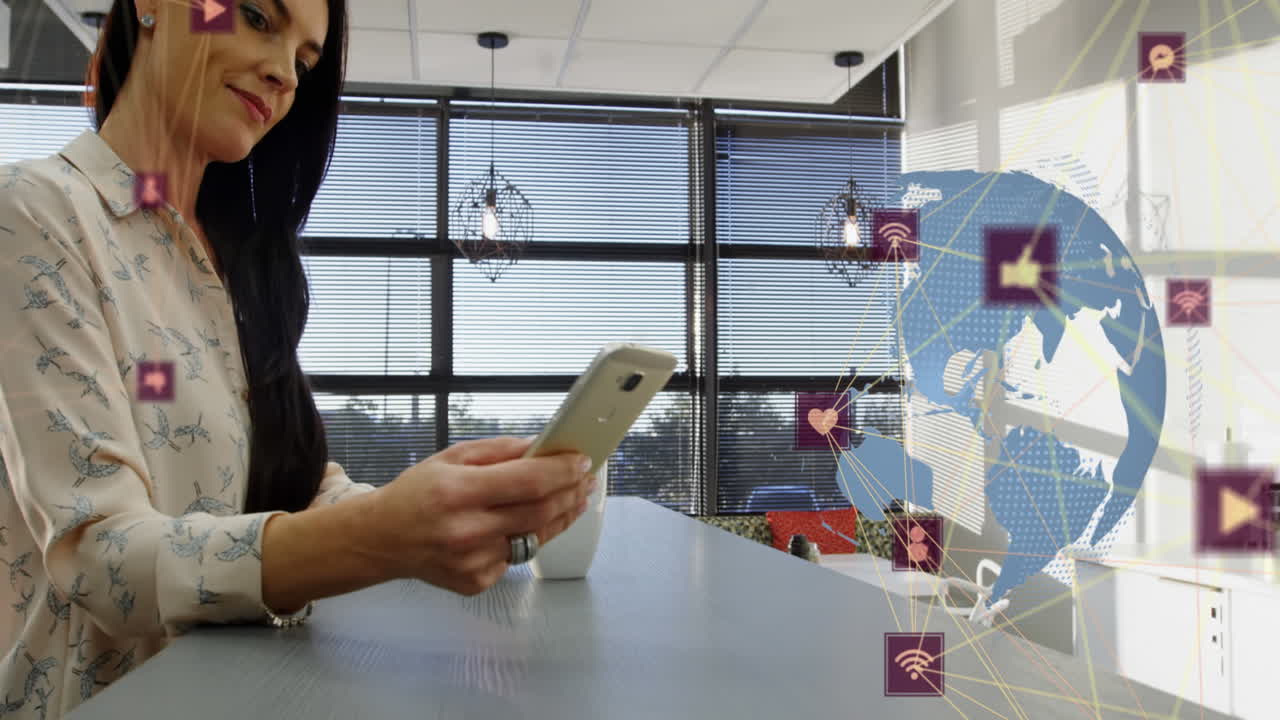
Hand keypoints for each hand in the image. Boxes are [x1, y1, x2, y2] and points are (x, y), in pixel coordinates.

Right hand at [366, 437, 596, 595]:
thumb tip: (541, 446)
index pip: (528, 481)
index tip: (582, 461)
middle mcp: (466, 530)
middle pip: (540, 512)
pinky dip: (528, 538)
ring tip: (574, 499)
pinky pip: (516, 557)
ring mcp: (472, 561)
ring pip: (535, 537)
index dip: (562, 471)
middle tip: (585, 480)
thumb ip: (499, 451)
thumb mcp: (452, 457)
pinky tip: (528, 524)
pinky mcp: (476, 582)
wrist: (382, 540)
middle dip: (570, 492)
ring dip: (561, 516)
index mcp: (458, 492)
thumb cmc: (417, 494)